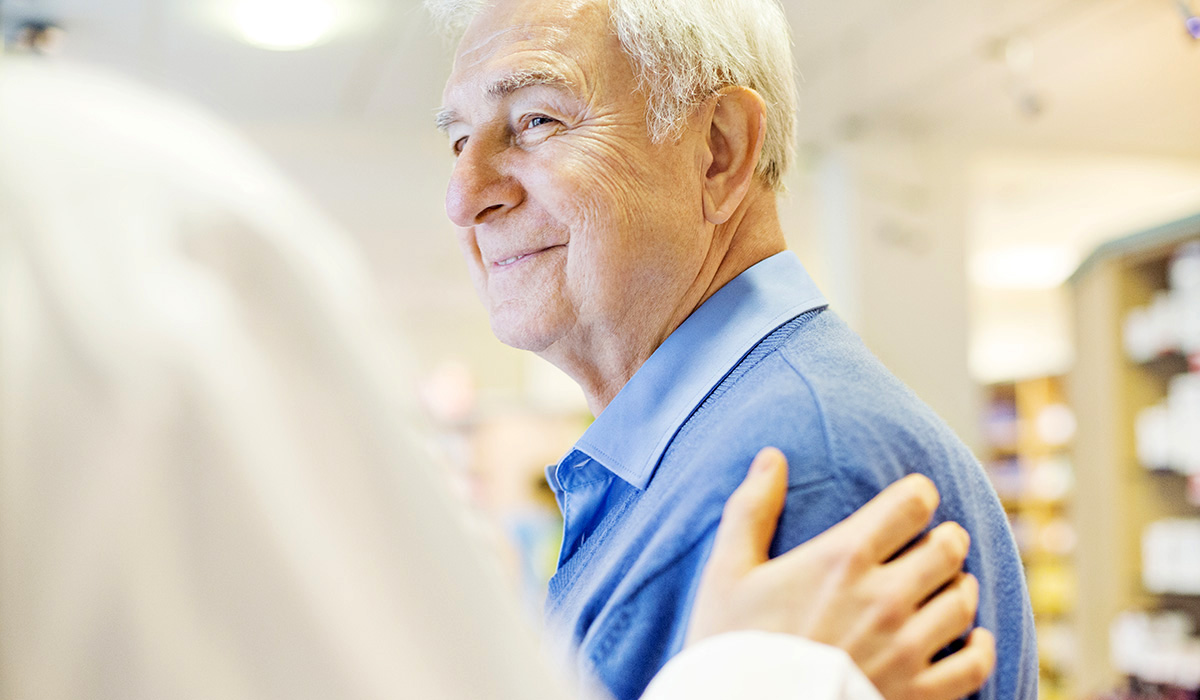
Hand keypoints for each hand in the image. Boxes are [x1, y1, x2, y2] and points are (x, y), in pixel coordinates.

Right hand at [687, 448, 995, 699]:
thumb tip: (772, 456)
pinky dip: (981, 648)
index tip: (912, 499)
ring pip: (963, 602)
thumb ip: (751, 509)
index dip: (918, 493)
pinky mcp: (917, 694)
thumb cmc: (731, 644)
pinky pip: (973, 666)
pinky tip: (973, 640)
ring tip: (948, 586)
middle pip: (948, 548)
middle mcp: (884, 598)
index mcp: (843, 559)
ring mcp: (904, 649)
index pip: (911, 503)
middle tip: (935, 541)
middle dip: (946, 537)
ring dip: (959, 587)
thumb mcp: (728, 571)